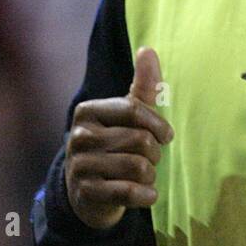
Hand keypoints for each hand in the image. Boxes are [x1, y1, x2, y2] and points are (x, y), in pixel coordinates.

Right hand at [64, 46, 173, 230]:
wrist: (88, 194)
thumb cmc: (114, 146)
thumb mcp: (128, 116)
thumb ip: (142, 86)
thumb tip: (148, 50)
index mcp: (88, 111)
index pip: (134, 109)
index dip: (158, 124)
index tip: (166, 136)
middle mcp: (79, 136)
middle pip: (141, 140)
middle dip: (155, 154)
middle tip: (149, 160)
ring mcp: (80, 166)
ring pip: (138, 167)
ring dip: (151, 175)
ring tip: (144, 176)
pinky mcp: (86, 193)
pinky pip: (129, 192)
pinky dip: (146, 195)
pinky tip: (148, 195)